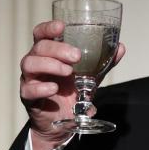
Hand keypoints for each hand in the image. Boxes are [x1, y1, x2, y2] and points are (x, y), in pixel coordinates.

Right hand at [19, 20, 125, 149]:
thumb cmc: (71, 93)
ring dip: (50, 64)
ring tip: (68, 71)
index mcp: (48, 54)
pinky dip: (41, 87)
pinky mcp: (28, 97)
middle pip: (39, 47)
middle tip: (77, 56)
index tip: (61, 26)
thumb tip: (120, 48)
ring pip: (30, 63)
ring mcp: (30, 79)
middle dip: (58, 49)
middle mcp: (36, 63)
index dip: (48, 28)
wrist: (62, 123)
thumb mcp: (90, 76)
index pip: (41, 34)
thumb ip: (103, 63)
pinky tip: (54, 88)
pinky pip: (28, 89)